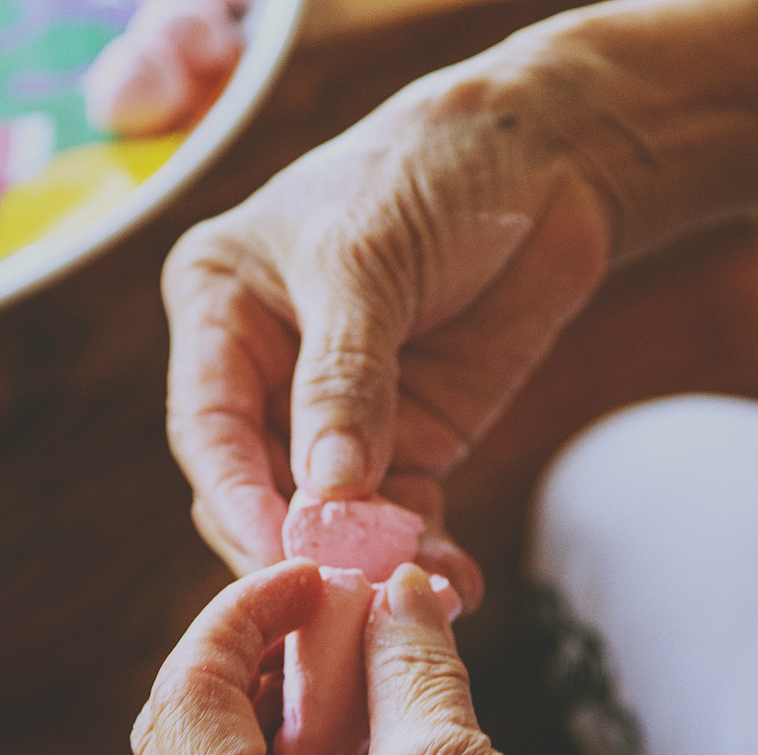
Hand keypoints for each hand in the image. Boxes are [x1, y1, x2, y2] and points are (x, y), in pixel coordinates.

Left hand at [133, 560, 757, 754]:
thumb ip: (405, 657)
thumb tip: (395, 585)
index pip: (189, 702)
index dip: (241, 616)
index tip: (310, 571)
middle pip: (188, 740)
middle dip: (249, 656)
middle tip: (321, 602)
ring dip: (275, 704)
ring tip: (349, 647)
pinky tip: (362, 712)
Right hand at [161, 28, 622, 613]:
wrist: (550, 158)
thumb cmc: (433, 171)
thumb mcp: (370, 263)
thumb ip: (343, 382)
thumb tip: (324, 499)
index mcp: (218, 306)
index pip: (207, 425)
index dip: (238, 495)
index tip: (281, 550)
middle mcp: (263, 368)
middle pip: (257, 487)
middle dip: (303, 541)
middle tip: (350, 591)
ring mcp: (335, 414)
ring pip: (329, 516)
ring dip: (371, 560)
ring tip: (418, 594)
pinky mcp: (406, 442)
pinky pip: (400, 516)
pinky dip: (423, 551)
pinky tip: (456, 581)